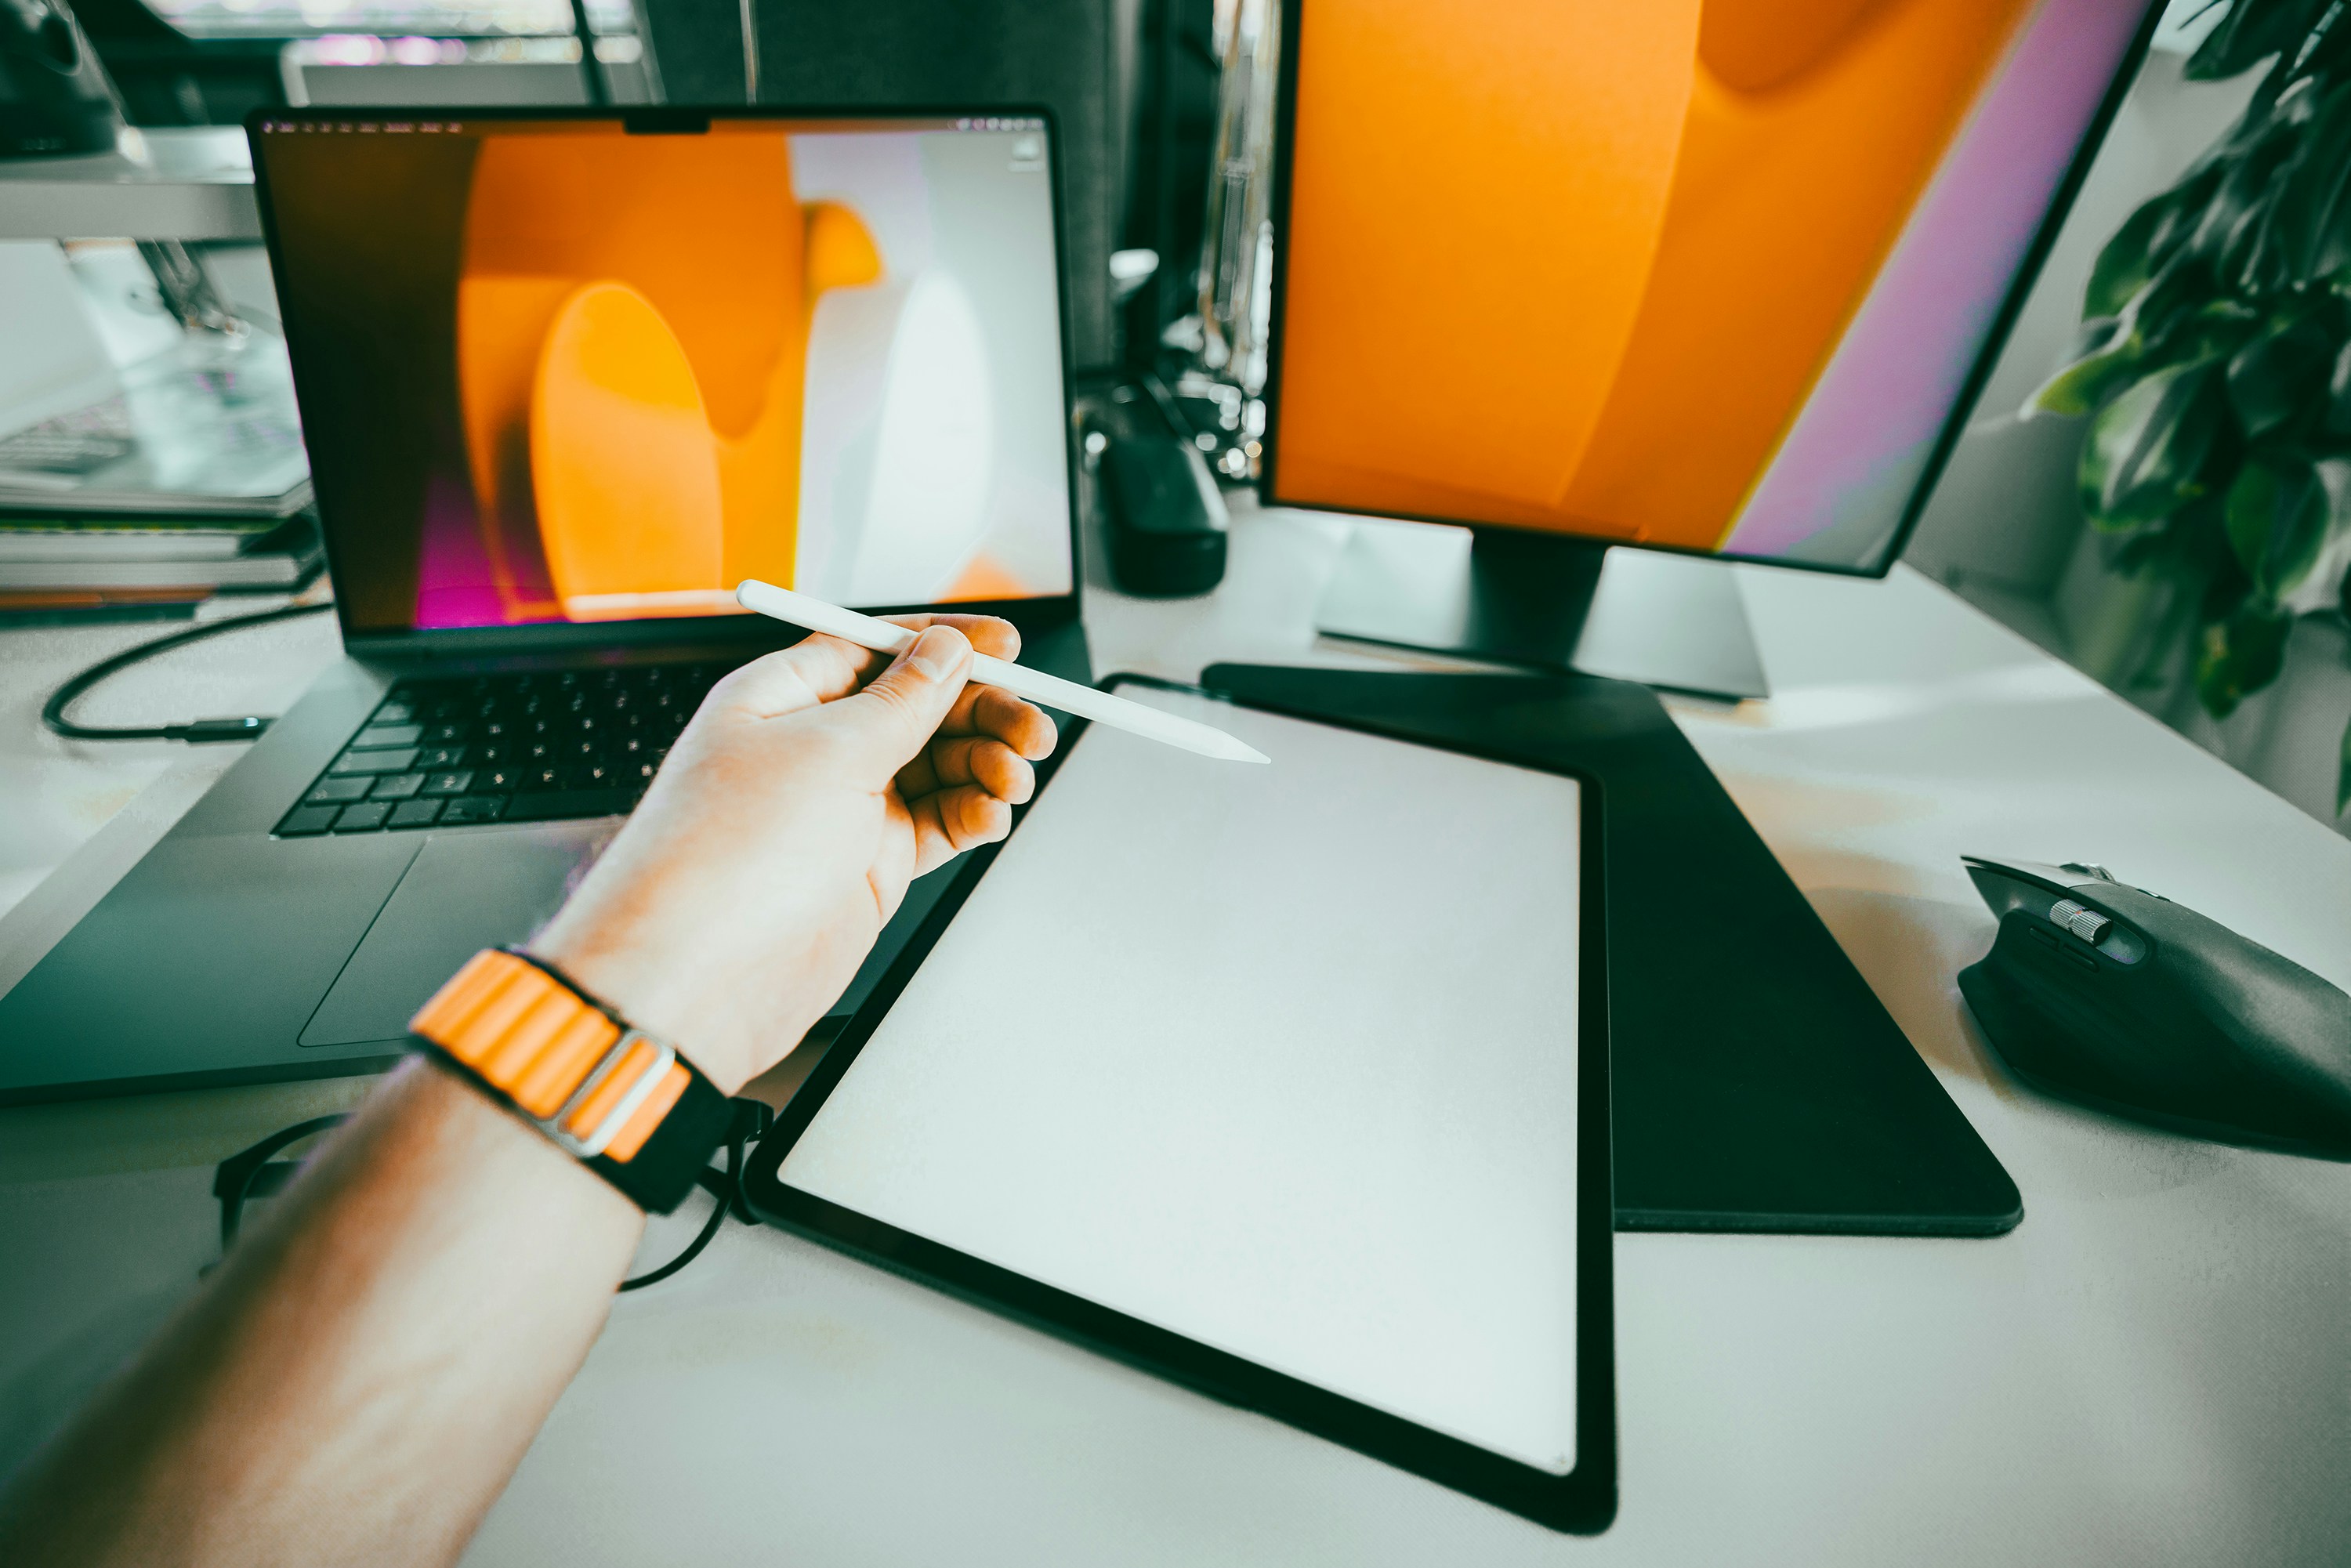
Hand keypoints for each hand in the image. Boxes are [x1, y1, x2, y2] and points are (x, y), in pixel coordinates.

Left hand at [529, 617, 1055, 1094]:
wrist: (694, 977)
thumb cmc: (722, 858)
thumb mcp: (827, 751)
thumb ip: (901, 701)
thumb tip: (944, 651)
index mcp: (782, 697)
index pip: (877, 647)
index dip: (945, 643)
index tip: (1006, 649)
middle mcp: (809, 749)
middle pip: (919, 707)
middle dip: (981, 711)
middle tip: (1031, 727)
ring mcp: (839, 810)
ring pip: (936, 767)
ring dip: (984, 765)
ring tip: (1013, 779)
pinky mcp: (864, 866)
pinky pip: (936, 825)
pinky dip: (971, 816)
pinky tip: (991, 816)